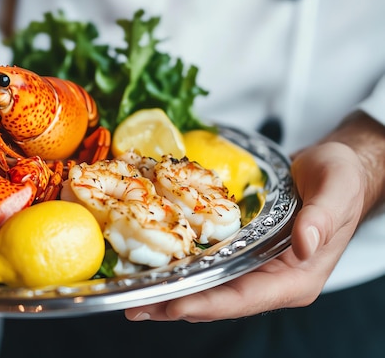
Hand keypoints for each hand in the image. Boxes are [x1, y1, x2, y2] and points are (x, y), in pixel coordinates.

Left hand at [125, 112, 384, 321]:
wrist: (332, 169)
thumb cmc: (340, 180)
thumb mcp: (336, 191)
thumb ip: (322, 219)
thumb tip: (305, 245)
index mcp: (295, 279)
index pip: (245, 299)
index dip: (207, 304)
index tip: (173, 305)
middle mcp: (270, 281)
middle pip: (217, 300)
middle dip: (176, 305)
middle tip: (135, 306)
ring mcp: (254, 269)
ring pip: (207, 288)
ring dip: (171, 292)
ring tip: (134, 296)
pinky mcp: (242, 254)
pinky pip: (208, 267)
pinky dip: (181, 271)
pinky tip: (154, 270)